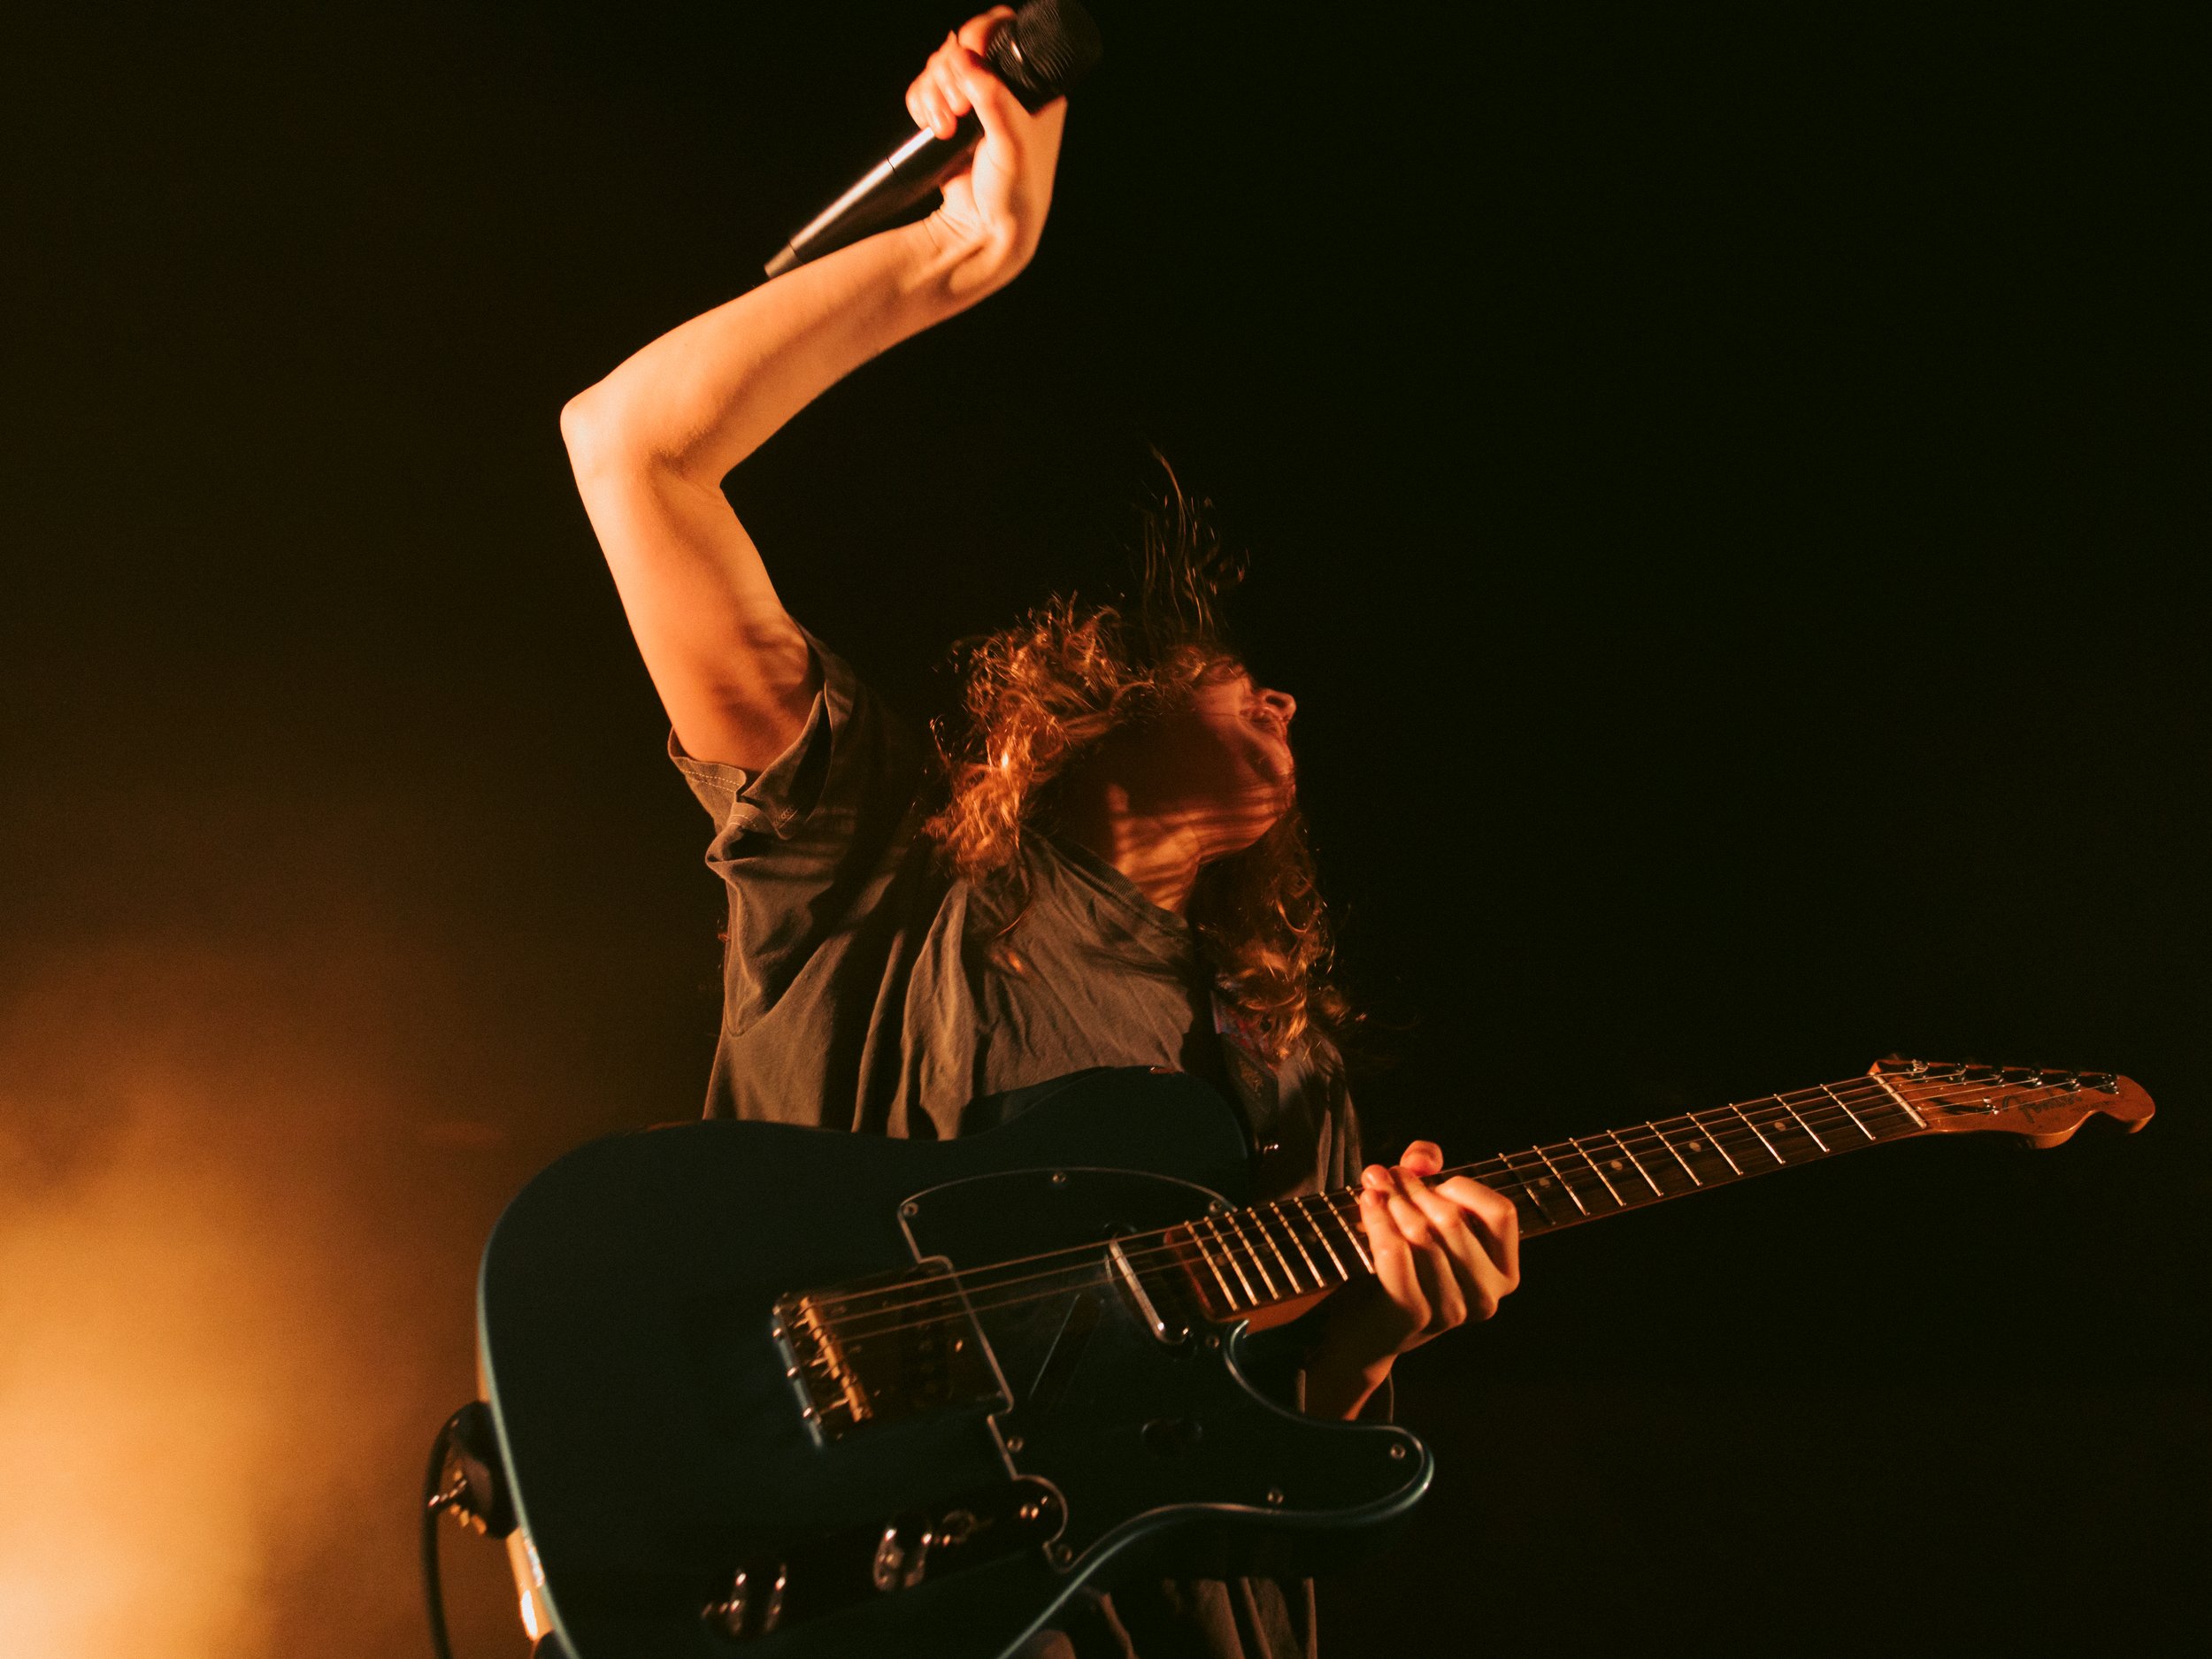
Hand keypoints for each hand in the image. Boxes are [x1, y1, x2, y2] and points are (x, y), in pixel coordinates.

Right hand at [904, 8, 1066, 277]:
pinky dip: (920, 103)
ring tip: (944, 127)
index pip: (1003, 33)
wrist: (985, 233)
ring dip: (932, 91)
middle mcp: (1005, 90)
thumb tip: (968, 61)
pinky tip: (931, 126)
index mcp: (1035, 88)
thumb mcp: (1012, 145)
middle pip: (962, 47)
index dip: (978, 39)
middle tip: (957, 109)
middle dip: (949, 74)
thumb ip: (994, 101)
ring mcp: (975, 103)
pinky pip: (924, 90)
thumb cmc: (1016, 195)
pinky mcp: (950, 118)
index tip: (968, 62)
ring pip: (940, 68)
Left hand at [1304, 1142, 1520, 1419]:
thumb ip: (1427, 1170)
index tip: (1428, 1179)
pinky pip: (1396, 1254)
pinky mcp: (1414, 1315)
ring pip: (1421, 1234)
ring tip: (1371, 1186)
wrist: (1363, 1329)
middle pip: (1452, 1219)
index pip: (1501, 1212)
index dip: (1462, 1186)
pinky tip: (1366, 1203)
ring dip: (1391, 1201)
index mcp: (1504, 1272)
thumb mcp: (1424, 1212)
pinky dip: (1378, 1220)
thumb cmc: (1401, 1263)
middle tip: (1381, 1173)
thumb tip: (1421, 1158)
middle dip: (1412, 1187)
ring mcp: (1453, 1311)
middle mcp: (1487, 1297)